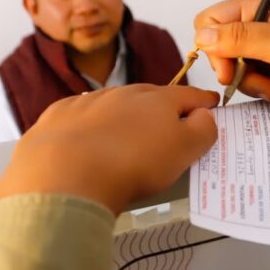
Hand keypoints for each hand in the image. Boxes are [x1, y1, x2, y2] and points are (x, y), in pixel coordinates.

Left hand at [0, 85, 218, 213]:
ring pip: (114, 105)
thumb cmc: (132, 165)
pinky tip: (88, 145)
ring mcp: (88, 102)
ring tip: (126, 143)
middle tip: (168, 129)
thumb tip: (205, 115)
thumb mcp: (184, 151)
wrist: (65, 176)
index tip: (211, 104)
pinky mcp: (58, 117)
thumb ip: (203, 130)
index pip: (189, 95)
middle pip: (150, 97)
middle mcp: (123, 93)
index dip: (204, 102)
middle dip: (162, 109)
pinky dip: (89, 126)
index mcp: (158, 100)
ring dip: (124, 118)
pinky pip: (80, 117)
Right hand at [194, 0, 269, 102]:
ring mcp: (266, 45)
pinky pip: (252, 78)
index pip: (210, 21)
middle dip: (237, 71)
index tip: (229, 68)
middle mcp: (258, 23)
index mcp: (257, 7)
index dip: (213, 48)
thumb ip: (240, 38)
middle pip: (220, 49)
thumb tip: (201, 35)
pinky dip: (264, 88)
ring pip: (235, 68)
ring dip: (253, 83)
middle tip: (260, 80)